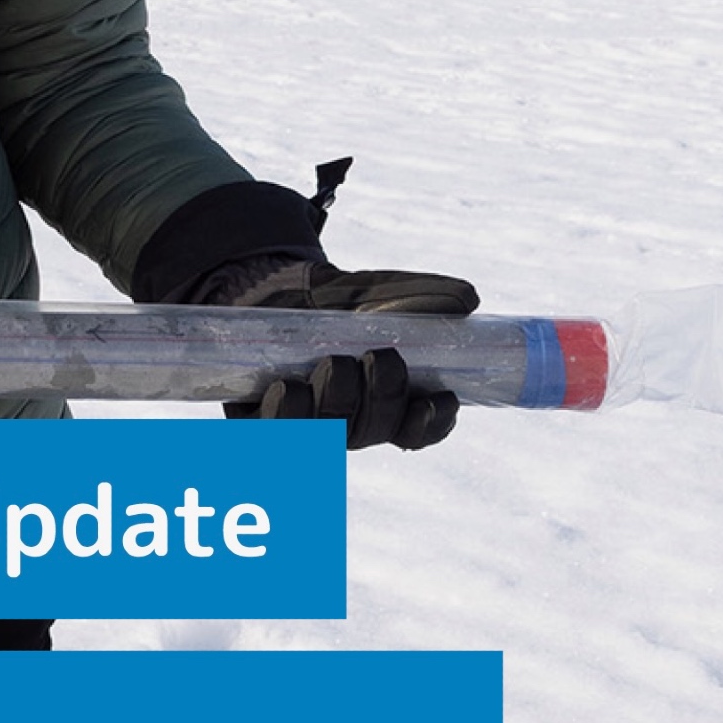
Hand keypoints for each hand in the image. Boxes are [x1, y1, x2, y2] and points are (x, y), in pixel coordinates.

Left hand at [215, 261, 478, 452]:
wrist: (271, 288)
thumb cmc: (335, 300)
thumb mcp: (378, 292)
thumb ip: (422, 296)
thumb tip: (467, 299)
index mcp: (385, 403)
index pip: (416, 430)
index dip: (430, 423)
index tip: (439, 398)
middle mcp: (346, 421)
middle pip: (372, 431)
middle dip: (381, 399)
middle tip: (380, 358)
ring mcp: (302, 423)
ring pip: (324, 434)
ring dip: (335, 404)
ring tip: (335, 364)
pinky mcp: (256, 417)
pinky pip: (269, 431)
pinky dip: (282, 413)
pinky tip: (287, 388)